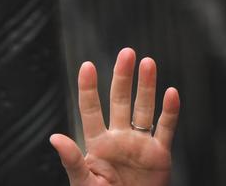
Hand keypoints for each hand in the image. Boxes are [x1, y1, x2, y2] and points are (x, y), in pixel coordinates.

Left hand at [50, 48, 179, 185]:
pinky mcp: (159, 154)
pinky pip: (165, 129)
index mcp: (97, 143)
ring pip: (143, 108)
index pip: (91, 109)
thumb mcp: (83, 182)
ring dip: (146, 86)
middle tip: (127, 52)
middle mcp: (119, 138)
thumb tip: (54, 137)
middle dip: (123, 76)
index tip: (87, 66)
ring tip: (148, 62)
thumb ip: (72, 159)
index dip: (89, 88)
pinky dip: (170, 112)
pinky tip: (171, 93)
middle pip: (120, 100)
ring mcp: (140, 144)